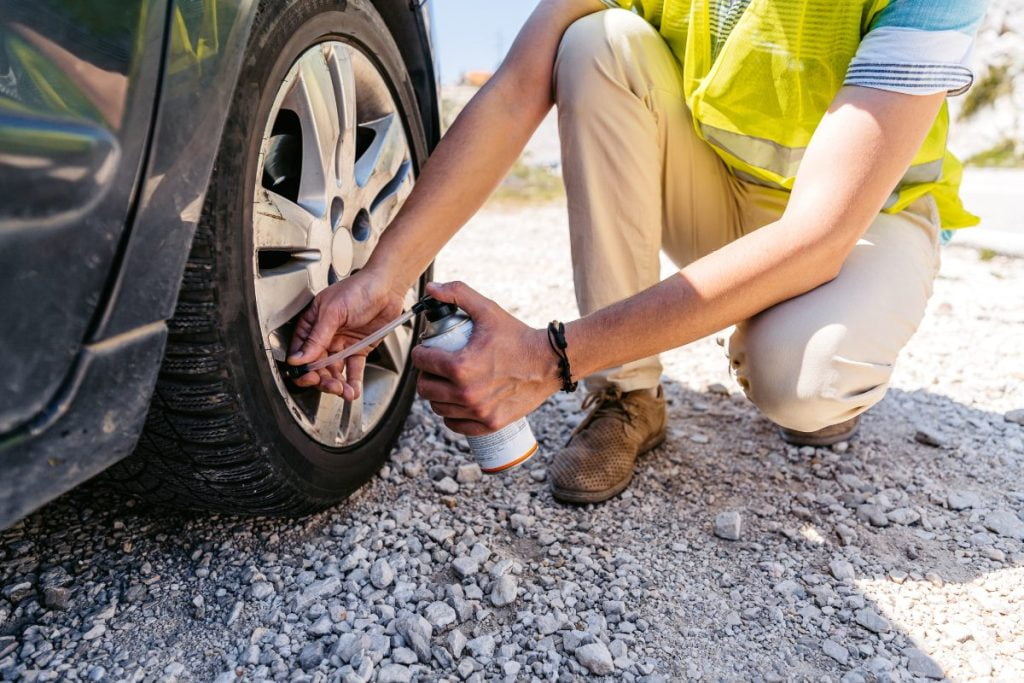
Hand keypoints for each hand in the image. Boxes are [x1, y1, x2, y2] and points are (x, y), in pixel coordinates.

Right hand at [288, 271, 406, 398]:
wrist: (387, 287)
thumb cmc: (358, 289)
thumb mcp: (333, 312)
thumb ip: (317, 337)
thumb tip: (299, 359)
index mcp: (312, 324)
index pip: (300, 352)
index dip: (303, 368)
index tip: (310, 377)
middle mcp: (325, 336)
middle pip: (317, 365)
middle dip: (323, 379)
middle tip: (331, 386)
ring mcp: (342, 344)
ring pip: (334, 370)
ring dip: (338, 384)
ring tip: (344, 392)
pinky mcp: (359, 349)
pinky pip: (353, 369)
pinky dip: (353, 381)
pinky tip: (353, 391)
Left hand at [411, 281, 560, 435]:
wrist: (549, 362)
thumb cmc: (518, 337)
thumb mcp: (487, 310)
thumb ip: (457, 293)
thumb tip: (431, 288)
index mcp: (460, 366)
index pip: (420, 361)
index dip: (421, 352)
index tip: (428, 349)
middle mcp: (466, 393)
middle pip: (425, 387)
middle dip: (427, 374)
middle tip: (438, 366)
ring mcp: (478, 412)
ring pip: (437, 407)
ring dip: (438, 394)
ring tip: (447, 382)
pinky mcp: (489, 423)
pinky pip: (455, 424)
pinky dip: (452, 415)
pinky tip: (457, 402)